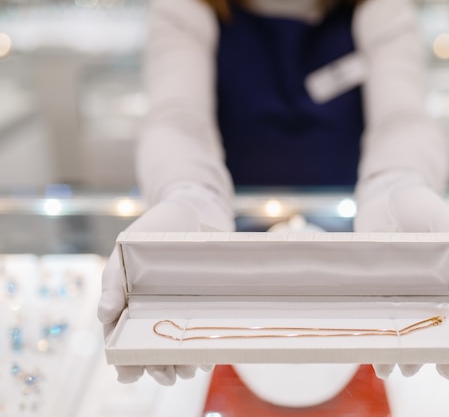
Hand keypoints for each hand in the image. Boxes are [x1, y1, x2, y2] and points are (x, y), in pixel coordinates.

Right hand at [97, 186, 233, 384]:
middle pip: (151, 350)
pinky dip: (202, 348)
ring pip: (176, 347)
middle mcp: (152, 312)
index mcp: (128, 304)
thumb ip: (112, 282)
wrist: (192, 211)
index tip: (129, 374)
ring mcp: (178, 310)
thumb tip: (103, 316)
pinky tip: (207, 357)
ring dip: (180, 364)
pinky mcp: (201, 306)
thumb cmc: (152, 231)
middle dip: (156, 368)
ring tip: (188, 370)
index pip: (121, 340)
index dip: (124, 360)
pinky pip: (199, 333)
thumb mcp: (124, 249)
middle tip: (167, 376)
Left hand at [354, 184, 448, 379]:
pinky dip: (370, 330)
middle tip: (414, 369)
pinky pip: (372, 312)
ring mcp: (396, 292)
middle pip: (426, 332)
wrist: (388, 192)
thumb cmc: (426, 207)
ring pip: (398, 329)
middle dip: (422, 356)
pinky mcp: (371, 286)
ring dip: (393, 351)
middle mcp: (424, 293)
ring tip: (387, 367)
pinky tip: (363, 346)